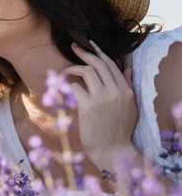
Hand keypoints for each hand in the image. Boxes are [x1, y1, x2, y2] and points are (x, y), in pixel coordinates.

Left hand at [64, 41, 137, 170]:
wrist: (112, 151)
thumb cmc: (119, 130)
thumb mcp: (130, 107)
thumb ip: (128, 86)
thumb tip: (127, 69)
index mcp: (126, 91)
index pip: (111, 64)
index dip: (98, 52)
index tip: (89, 44)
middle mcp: (116, 91)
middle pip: (98, 63)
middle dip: (84, 52)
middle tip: (73, 46)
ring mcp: (102, 98)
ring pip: (87, 71)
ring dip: (73, 68)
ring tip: (65, 71)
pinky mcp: (88, 106)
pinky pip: (75, 87)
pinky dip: (68, 85)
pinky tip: (65, 89)